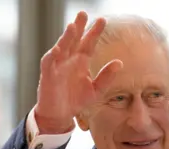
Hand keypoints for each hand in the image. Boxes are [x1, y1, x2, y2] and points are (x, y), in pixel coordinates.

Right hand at [34, 11, 122, 133]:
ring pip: (61, 47)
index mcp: (81, 62)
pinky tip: (58, 48)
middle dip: (79, 27)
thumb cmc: (77, 100)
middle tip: (84, 13)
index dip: (94, 32)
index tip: (103, 20)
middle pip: (74, 40)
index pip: (88, 43)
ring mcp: (58, 66)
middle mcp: (69, 60)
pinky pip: (49, 62)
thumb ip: (107, 76)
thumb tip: (120, 62)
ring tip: (72, 26)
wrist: (61, 115)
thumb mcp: (96, 90)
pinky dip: (53, 55)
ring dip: (66, 37)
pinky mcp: (48, 75)